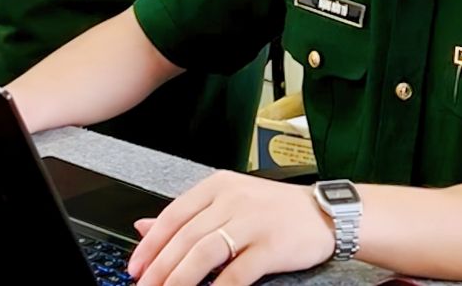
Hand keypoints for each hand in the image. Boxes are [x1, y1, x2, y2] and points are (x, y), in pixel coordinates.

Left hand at [128, 172, 335, 285]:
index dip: (151, 244)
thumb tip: (144, 227)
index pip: (174, 214)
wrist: (326, 213)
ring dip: (180, 278)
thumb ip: (189, 215)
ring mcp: (252, 221)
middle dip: (160, 267)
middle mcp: (232, 199)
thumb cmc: (275, 209)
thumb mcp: (229, 201)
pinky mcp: (271, 245)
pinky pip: (237, 271)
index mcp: (217, 185)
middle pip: (185, 237)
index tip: (135, 266)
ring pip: (204, 252)